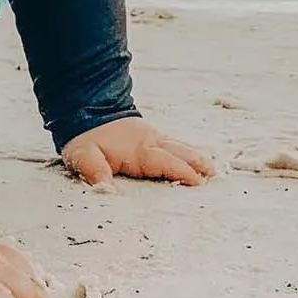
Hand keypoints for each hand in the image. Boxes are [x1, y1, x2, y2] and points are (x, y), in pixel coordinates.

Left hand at [62, 117, 213, 187]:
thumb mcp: (83, 155)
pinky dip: (187, 151)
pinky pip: (173, 144)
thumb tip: (105, 190)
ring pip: (179, 147)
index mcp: (137, 150)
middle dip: (196, 164)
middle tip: (214, 176)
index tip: (198, 181)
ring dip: (196, 157)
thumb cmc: (86, 138)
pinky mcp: (151, 137)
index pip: (163, 162)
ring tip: (212, 169)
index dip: (181, 171)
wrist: (86, 108)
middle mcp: (150, 142)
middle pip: (178, 153)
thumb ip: (94, 170)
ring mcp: (152, 138)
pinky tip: (196, 158)